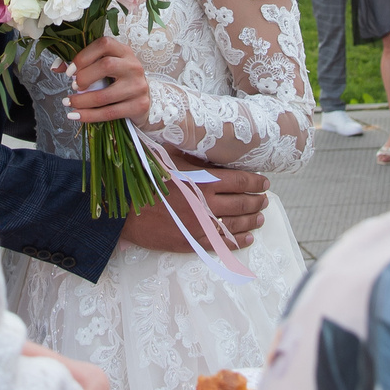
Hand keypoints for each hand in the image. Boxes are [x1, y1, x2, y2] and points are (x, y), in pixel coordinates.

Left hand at [64, 36, 153, 126]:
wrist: (142, 101)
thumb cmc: (117, 81)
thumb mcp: (104, 68)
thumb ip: (81, 65)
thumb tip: (56, 67)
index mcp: (124, 51)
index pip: (104, 44)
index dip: (83, 56)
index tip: (70, 71)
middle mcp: (134, 66)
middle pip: (106, 65)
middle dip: (84, 77)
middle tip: (73, 86)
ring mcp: (138, 86)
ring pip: (106, 94)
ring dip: (82, 100)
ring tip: (69, 102)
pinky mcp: (139, 105)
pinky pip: (110, 112)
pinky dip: (89, 115)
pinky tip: (76, 115)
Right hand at [121, 159, 269, 252]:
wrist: (124, 211)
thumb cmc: (146, 179)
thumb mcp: (170, 158)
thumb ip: (193, 155)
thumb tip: (210, 146)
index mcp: (204, 181)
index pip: (241, 181)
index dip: (256, 182)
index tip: (265, 182)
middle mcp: (207, 204)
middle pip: (243, 203)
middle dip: (258, 201)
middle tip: (265, 200)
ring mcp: (201, 225)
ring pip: (237, 224)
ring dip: (252, 220)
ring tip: (261, 217)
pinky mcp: (193, 241)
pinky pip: (222, 243)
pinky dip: (239, 241)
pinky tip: (248, 238)